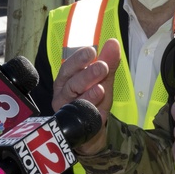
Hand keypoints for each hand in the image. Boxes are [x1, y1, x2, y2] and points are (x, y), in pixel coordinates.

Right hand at [51, 38, 120, 154]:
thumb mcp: (103, 80)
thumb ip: (108, 62)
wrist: (92, 131)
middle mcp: (62, 94)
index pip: (69, 66)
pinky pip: (79, 116)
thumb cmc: (94, 100)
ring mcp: (65, 110)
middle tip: (102, 66)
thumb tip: (113, 42)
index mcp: (66, 79)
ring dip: (88, 92)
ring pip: (73, 99)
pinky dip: (89, 109)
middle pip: (70, 82)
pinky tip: (98, 105)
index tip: (92, 50)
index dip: (79, 59)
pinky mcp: (72, 125)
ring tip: (101, 87)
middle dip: (86, 74)